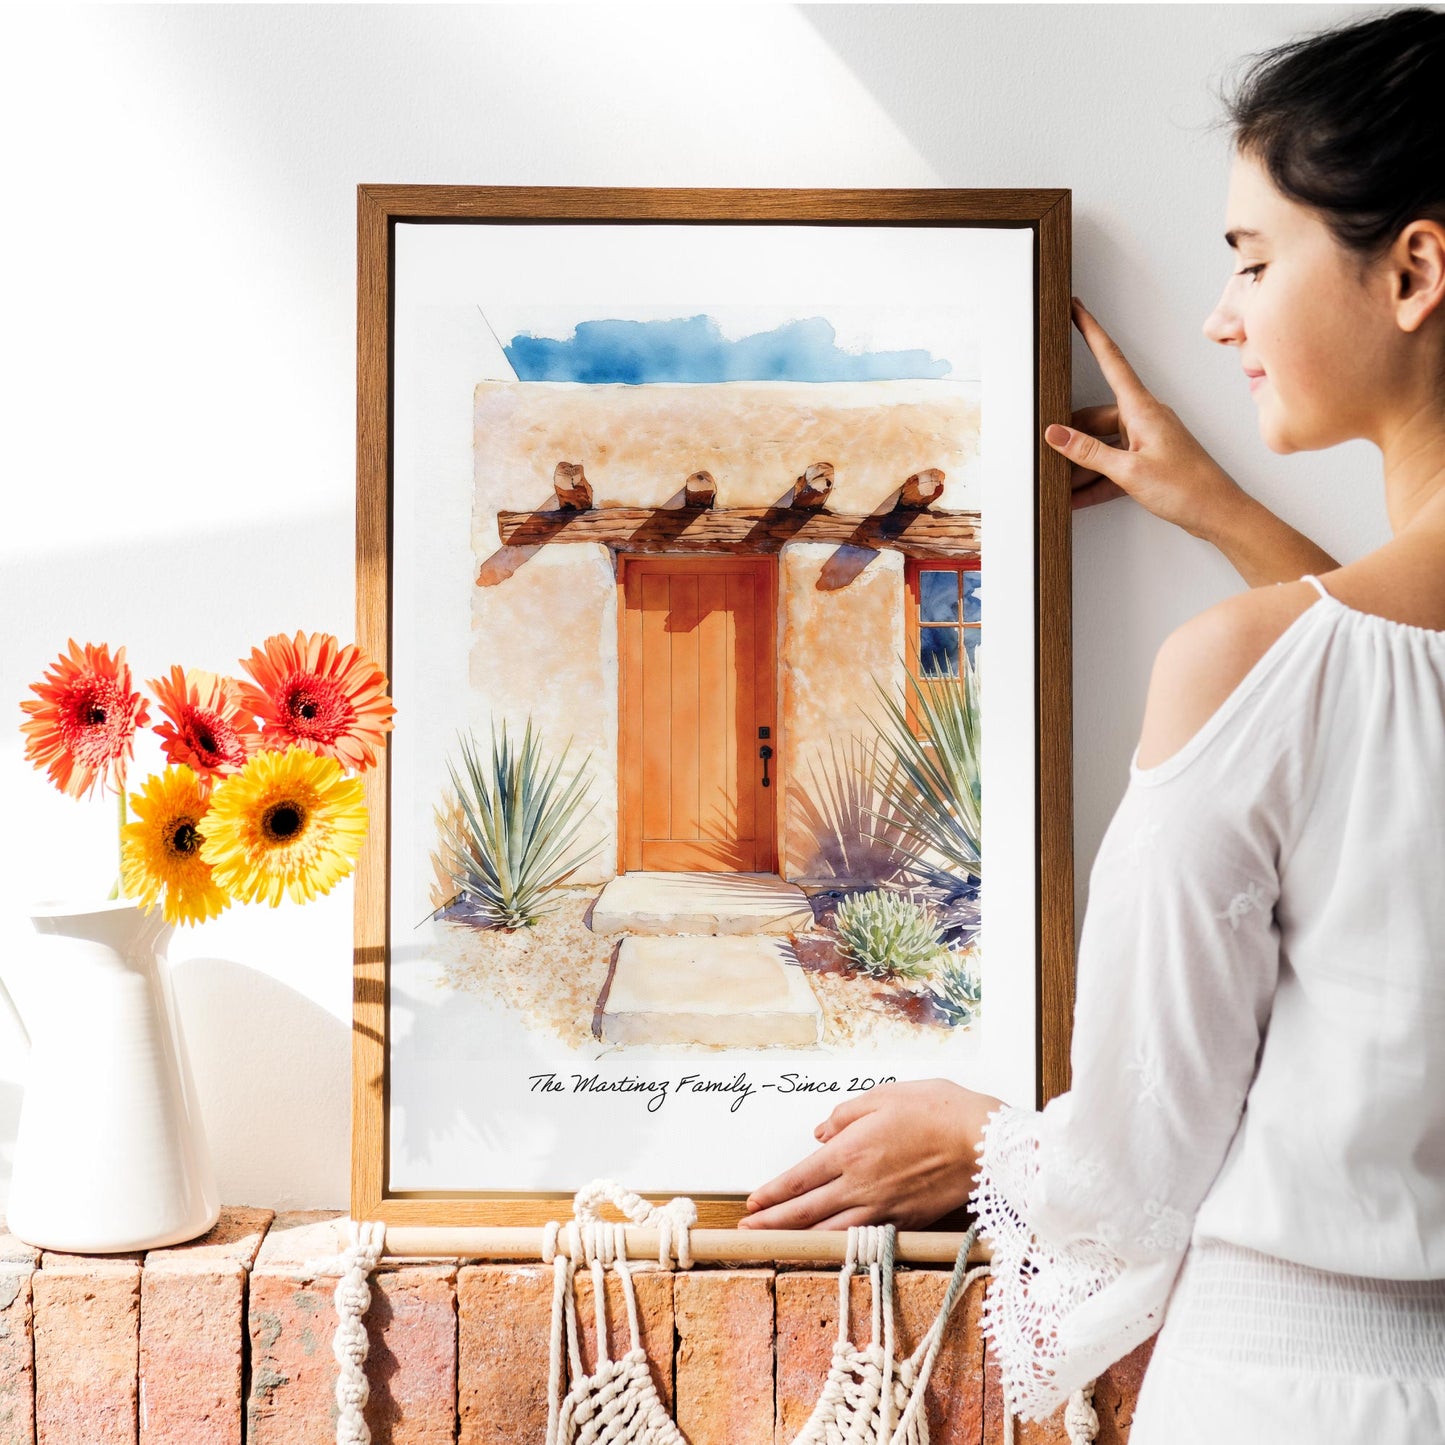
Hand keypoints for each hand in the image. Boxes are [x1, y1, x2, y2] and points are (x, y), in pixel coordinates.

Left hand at [738, 1079, 1006, 1230]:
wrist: (983, 1142)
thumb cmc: (937, 1110)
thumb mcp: (884, 1095)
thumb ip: (846, 1116)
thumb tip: (820, 1134)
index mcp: (851, 1151)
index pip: (800, 1179)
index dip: (773, 1193)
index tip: (752, 1203)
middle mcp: (861, 1185)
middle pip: (806, 1212)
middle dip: (773, 1223)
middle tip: (746, 1232)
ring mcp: (883, 1208)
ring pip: (831, 1232)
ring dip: (799, 1239)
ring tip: (776, 1244)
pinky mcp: (906, 1221)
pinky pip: (863, 1236)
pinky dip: (839, 1245)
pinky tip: (828, 1247)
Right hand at [1052, 298, 1247, 540]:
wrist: (1219, 513)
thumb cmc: (1186, 488)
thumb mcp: (1129, 471)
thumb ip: (1088, 452)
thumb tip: (1056, 433)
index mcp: (1143, 409)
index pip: (1110, 359)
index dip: (1090, 331)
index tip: (1075, 308)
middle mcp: (1145, 417)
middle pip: (1095, 416)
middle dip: (1072, 436)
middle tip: (1051, 453)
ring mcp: (1148, 438)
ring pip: (1103, 443)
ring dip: (1083, 465)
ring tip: (1064, 486)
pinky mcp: (1150, 458)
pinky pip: (1114, 462)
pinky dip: (1097, 479)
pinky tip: (1079, 497)